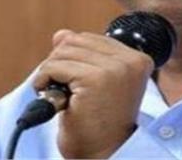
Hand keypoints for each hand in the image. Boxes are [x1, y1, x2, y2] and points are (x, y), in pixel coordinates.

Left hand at [33, 29, 153, 158]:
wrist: (102, 155)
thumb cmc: (99, 124)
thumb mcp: (94, 83)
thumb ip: (82, 55)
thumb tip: (61, 34)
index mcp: (137, 60)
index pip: (90, 38)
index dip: (74, 60)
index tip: (78, 85)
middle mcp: (131, 61)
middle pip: (75, 40)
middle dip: (61, 64)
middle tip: (65, 91)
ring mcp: (114, 69)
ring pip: (62, 51)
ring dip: (51, 73)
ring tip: (61, 96)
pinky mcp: (94, 79)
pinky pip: (54, 67)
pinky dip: (44, 81)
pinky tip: (53, 99)